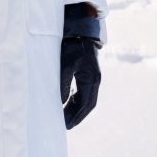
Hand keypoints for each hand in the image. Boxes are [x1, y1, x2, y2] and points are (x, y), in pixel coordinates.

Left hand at [60, 2, 101, 128]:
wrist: (80, 30)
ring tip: (64, 118)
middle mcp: (95, 80)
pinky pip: (84, 92)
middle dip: (77, 116)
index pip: (85, 104)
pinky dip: (76, 100)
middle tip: (66, 126)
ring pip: (86, 99)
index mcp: (91, 79)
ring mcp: (93, 77)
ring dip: (76, 109)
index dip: (76, 116)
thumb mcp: (65, 64)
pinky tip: (67, 104)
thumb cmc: (72, 45)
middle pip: (87, 104)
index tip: (67, 126)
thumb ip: (63, 84)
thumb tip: (61, 102)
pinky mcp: (88, 74)